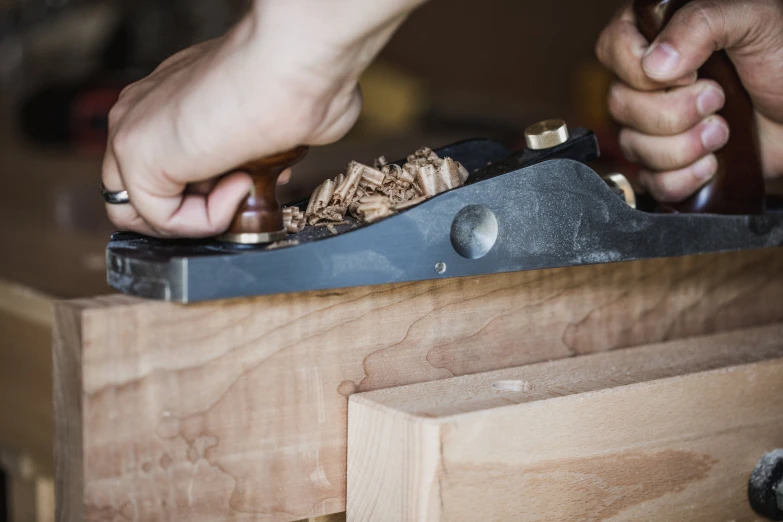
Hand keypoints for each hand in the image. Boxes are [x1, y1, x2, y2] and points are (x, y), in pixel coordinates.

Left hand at [103, 0, 424, 237]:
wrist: (289, 66)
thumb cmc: (294, 84)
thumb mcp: (266, 125)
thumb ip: (249, 152)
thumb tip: (260, 175)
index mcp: (168, 98)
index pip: (164, 165)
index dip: (208, 189)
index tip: (254, 176)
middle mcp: (141, 111)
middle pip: (143, 192)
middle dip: (197, 207)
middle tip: (244, 190)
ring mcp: (130, 131)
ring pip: (145, 212)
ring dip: (201, 215)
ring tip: (243, 186)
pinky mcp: (137, 158)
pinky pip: (165, 219)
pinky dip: (208, 218)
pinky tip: (240, 181)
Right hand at [596, 0, 782, 201]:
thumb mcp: (754, 19)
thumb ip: (701, 23)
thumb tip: (655, 65)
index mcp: (658, 35)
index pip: (612, 48)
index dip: (638, 68)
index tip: (687, 73)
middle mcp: (648, 82)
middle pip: (619, 105)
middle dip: (673, 112)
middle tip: (718, 99)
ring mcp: (652, 126)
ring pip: (632, 146)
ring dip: (684, 146)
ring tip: (723, 131)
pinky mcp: (666, 164)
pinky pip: (650, 181)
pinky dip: (683, 178)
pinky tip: (711, 163)